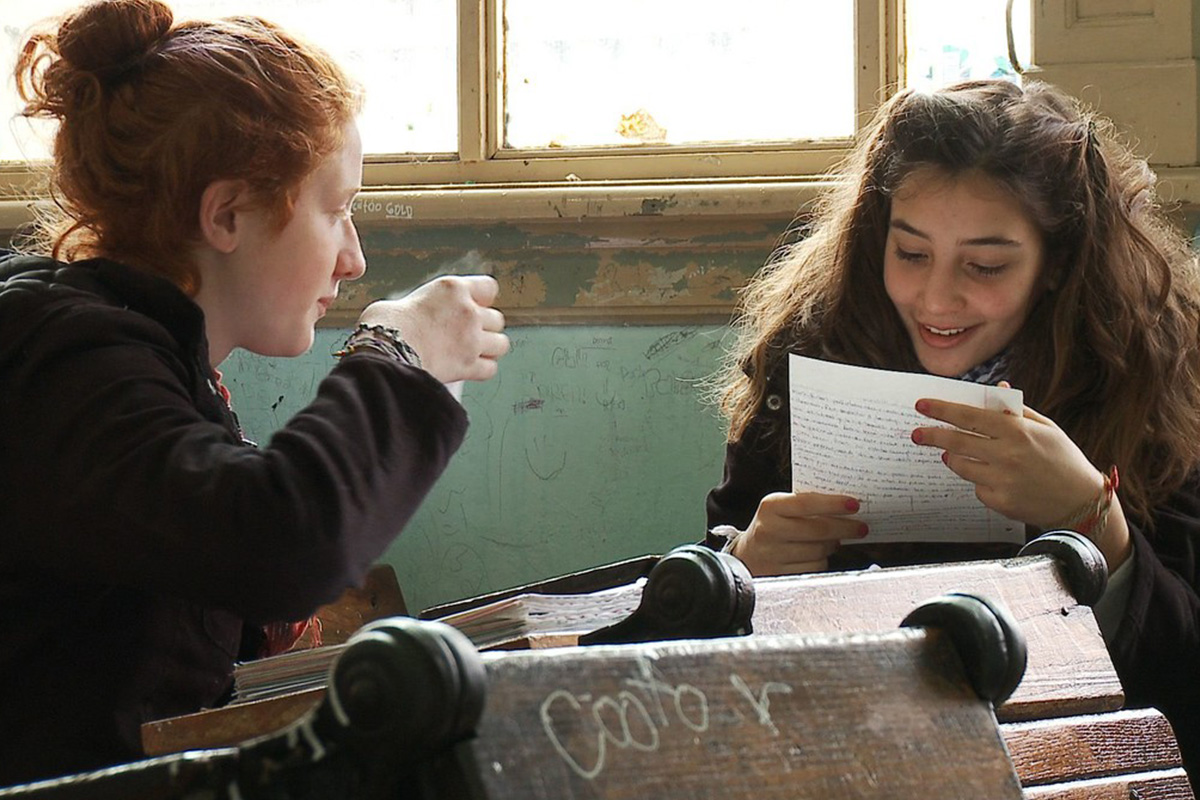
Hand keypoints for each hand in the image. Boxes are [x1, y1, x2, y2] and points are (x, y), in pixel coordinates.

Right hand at [357, 275, 509, 383]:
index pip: (489, 287)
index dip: (482, 299)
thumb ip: (425, 304)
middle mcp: (468, 311)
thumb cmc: (384, 325)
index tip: (475, 306)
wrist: (383, 350)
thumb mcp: (404, 298)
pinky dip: (481, 370)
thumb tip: (418, 316)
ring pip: (501, 343)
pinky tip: (468, 368)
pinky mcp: (469, 365)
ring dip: (489, 349)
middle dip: (485, 327)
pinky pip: (491, 368)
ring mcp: (472, 339)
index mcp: (452, 289)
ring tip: (471, 352)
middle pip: (497, 318)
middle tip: (467, 334)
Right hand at [728, 492, 865, 575]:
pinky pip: (814, 568)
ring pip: (819, 551)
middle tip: (861, 527)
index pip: (806, 502)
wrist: (746, 555)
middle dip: (845, 528)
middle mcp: (769, 530)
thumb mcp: (781, 508)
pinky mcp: (780, 574)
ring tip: (835, 540)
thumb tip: (845, 506)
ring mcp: (773, 555)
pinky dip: (822, 561)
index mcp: (770, 507)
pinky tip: (819, 554)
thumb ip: (806, 504)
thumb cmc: (772, 526)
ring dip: (833, 545)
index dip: (833, 504)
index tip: (855, 504)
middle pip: (817, 530)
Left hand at [911, 397, 1103, 529]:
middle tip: (916, 433)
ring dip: (953, 458)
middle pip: (955, 441)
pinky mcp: (999, 501)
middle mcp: (1006, 455)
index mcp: (1016, 431)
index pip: (969, 416)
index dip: (942, 410)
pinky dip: (980, 481)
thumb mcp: (1046, 428)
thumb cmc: (1063, 459)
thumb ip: (1017, 411)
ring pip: (959, 465)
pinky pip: (976, 487)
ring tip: (956, 454)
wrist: (1081, 502)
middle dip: (931, 435)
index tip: (921, 405)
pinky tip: (998, 480)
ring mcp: (1001, 480)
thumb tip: (997, 389)